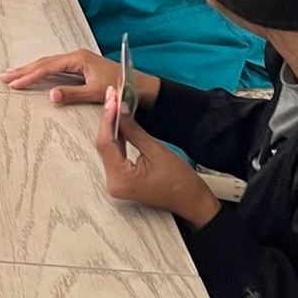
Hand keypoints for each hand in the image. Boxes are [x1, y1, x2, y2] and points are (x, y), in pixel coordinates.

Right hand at [0, 47, 159, 109]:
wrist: (139, 86)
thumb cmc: (121, 87)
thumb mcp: (96, 93)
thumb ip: (73, 94)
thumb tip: (50, 95)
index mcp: (78, 59)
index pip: (47, 68)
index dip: (30, 76)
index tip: (14, 83)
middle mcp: (76, 57)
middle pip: (44, 62)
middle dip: (23, 70)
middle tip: (4, 76)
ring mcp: (77, 61)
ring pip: (48, 64)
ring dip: (30, 70)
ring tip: (13, 75)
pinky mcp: (80, 68)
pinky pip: (55, 69)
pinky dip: (41, 73)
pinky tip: (33, 76)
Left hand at [92, 89, 219, 226]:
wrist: (192, 201)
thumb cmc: (181, 182)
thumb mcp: (157, 151)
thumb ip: (134, 131)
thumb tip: (120, 110)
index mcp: (121, 179)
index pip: (106, 143)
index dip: (107, 118)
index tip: (111, 99)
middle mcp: (113, 183)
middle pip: (104, 145)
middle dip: (108, 120)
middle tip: (112, 96)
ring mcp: (116, 182)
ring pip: (108, 148)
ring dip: (112, 127)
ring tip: (115, 103)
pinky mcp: (121, 179)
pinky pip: (115, 154)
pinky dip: (118, 138)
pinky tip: (119, 122)